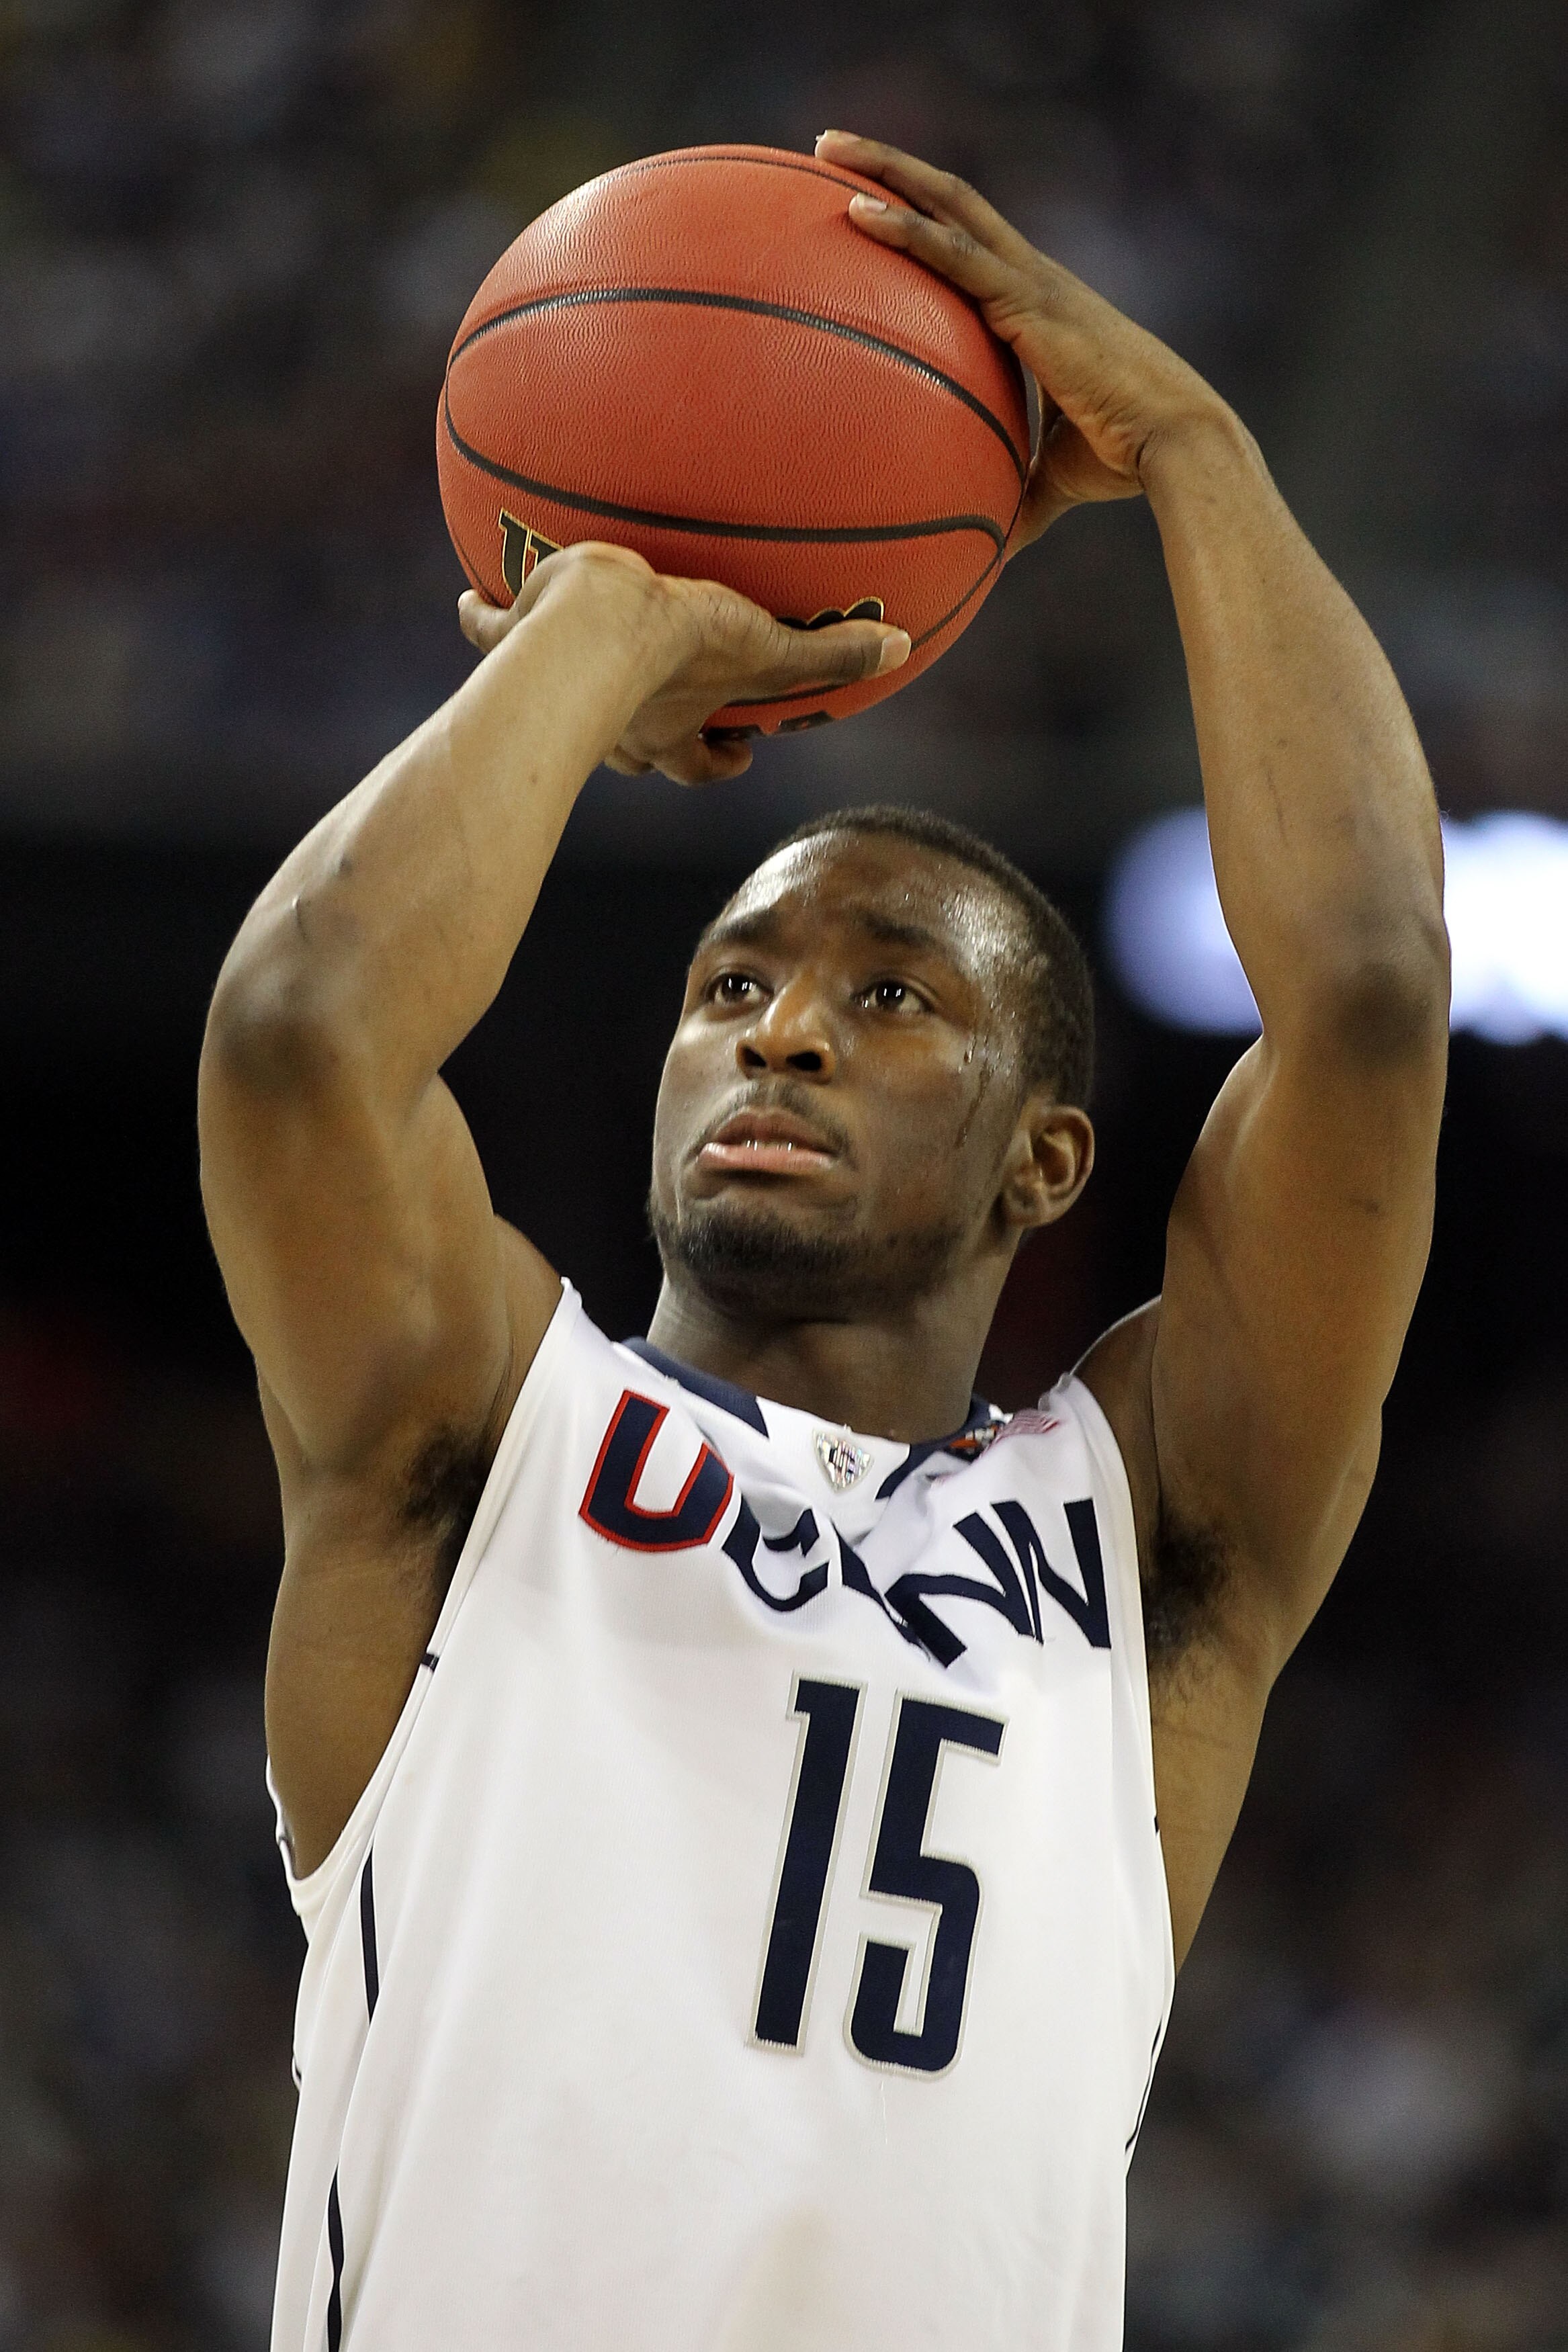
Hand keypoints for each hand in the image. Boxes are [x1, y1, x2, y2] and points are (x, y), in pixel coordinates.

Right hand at [459, 541, 908, 784]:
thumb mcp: (766, 644)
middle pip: (631, 745)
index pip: (698, 762)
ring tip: (543, 649)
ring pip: (554, 691)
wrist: (592, 624)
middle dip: (640, 736)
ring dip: (555, 680)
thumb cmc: (678, 644)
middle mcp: (613, 721)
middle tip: (652, 709)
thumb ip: (831, 653)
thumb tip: (903, 647)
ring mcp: (556, 685)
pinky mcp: (515, 638)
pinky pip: (491, 628)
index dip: (719, 761)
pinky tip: (470, 599)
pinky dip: (482, 617)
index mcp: (668, 728)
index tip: (738, 749)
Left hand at [816, 130, 1236, 550]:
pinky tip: (856, 215)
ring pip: (950, 204)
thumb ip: (1016, 502)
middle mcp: (1033, 277)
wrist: (1173, 443)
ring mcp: (1032, 281)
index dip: (928, 214)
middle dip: (892, 166)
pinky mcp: (1030, 300)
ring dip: (887, 171)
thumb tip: (987, 552)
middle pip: (953, 200)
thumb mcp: (1054, 481)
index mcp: (1039, 304)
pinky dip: (905, 230)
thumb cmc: (1125, 459)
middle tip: (828, 147)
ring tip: (825, 147)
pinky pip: (954, 255)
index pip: (973, 242)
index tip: (874, 200)